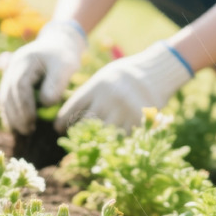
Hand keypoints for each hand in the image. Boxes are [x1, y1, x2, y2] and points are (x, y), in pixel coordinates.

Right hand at [0, 19, 86, 134]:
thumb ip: (56, 83)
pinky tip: (18, 125)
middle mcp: (12, 66)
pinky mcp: (11, 79)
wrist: (57, 43)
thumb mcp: (66, 66)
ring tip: (23, 131)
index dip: (24, 105)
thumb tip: (45, 104)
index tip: (32, 121)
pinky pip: (6, 98)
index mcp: (25, 60)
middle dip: (16, 114)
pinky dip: (11, 112)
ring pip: (4, 97)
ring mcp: (9, 72)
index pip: (20, 85)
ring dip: (11, 116)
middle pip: (8, 93)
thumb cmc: (64, 56)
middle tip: (27, 130)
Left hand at [54, 41, 191, 131]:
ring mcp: (124, 111)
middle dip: (78, 134)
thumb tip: (70, 116)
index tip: (59, 128)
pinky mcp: (137, 120)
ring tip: (91, 143)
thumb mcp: (103, 78)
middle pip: (85, 124)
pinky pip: (121, 137)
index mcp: (97, 86)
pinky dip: (113, 142)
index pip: (72, 108)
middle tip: (74, 139)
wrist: (156, 71)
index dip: (62, 122)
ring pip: (103, 134)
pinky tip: (109, 143)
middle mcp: (108, 99)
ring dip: (96, 141)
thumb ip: (88, 95)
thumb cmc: (125, 75)